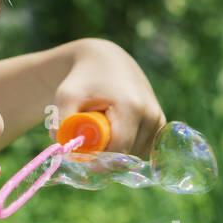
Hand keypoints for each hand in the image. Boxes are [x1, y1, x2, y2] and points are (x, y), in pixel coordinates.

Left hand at [53, 39, 167, 157]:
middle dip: (106, 157)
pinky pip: (142, 149)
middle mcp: (151, 114)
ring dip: (117, 153)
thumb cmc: (84, 80)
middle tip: (89, 144)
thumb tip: (63, 149)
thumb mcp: (66, 96)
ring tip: (104, 131)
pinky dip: (127, 148)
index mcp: (131, 106)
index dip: (100, 161)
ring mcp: (158, 119)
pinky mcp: (161, 124)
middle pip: (128, 156)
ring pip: (135, 155)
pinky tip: (116, 132)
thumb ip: (62, 122)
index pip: (119, 150)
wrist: (107, 61)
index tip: (83, 160)